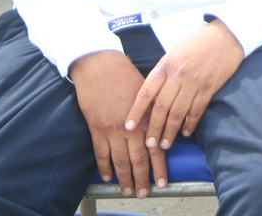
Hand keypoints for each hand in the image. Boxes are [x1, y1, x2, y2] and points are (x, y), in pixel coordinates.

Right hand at [70, 50, 166, 197]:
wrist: (101, 67)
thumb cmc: (127, 76)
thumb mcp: (149, 93)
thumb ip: (155, 112)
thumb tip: (164, 128)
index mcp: (148, 118)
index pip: (157, 149)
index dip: (160, 167)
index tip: (164, 182)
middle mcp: (132, 127)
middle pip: (139, 159)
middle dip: (143, 178)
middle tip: (145, 193)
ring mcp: (113, 130)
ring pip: (121, 160)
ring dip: (125, 178)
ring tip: (128, 191)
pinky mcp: (97, 129)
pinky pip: (101, 153)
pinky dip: (105, 166)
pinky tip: (108, 176)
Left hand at [125, 20, 243, 155]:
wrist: (225, 36)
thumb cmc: (197, 44)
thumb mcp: (174, 53)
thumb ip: (163, 73)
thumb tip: (151, 96)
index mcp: (166, 65)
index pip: (146, 92)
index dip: (136, 112)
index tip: (128, 127)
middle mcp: (178, 75)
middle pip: (161, 107)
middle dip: (154, 128)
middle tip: (149, 145)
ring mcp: (194, 82)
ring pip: (178, 112)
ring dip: (170, 131)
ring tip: (165, 145)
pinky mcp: (209, 87)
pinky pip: (197, 110)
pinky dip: (190, 124)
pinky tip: (186, 132)